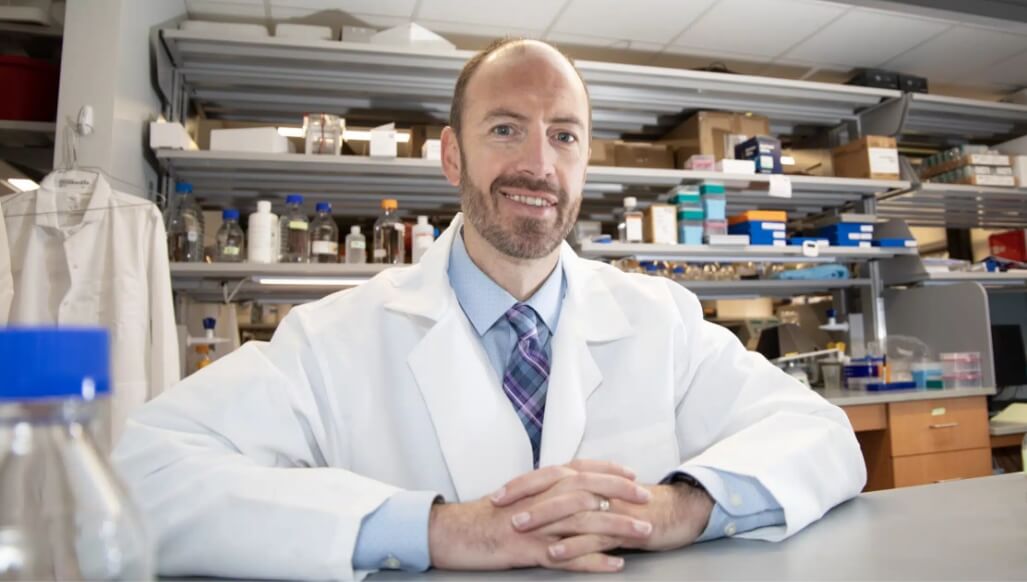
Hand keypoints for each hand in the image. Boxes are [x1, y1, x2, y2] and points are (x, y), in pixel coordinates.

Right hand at [428, 460, 651, 572]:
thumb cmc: (485, 516)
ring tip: (642, 533)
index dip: (608, 471)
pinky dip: (594, 561)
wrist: (454, 532)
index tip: (631, 474)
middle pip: (589, 491)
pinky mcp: (530, 549)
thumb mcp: (517, 497)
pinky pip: (568, 556)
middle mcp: (540, 498)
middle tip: (646, 499)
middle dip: (621, 494)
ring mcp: (537, 525)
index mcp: (538, 484)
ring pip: (585, 522)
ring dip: (617, 527)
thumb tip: (568, 490)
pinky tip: (615, 564)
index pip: (580, 469)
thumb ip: (543, 491)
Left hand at [494, 472, 713, 562]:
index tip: (497, 495)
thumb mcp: (599, 495)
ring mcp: (610, 507)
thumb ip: (572, 495)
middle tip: (502, 509)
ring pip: (573, 510)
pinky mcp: (623, 528)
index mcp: (588, 478)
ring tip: (520, 530)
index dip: (522, 484)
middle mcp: (597, 488)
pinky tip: (555, 553)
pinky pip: (595, 537)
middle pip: (557, 488)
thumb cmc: (633, 504)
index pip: (549, 475)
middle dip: (527, 498)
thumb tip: (539, 501)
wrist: (673, 511)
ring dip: (544, 520)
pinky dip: (573, 546)